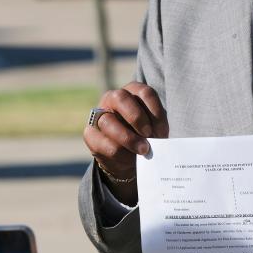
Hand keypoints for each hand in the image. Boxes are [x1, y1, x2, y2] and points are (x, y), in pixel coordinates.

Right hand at [83, 82, 168, 204]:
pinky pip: (101, 142)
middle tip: (148, 135)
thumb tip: (158, 139)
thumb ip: (155, 129)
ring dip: (128, 138)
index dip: (155, 112)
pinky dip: (118, 153)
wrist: (129, 159)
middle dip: (136, 118)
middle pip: (121, 98)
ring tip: (143, 150)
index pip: (145, 93)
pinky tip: (130, 159)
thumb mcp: (154, 130)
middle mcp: (113, 98)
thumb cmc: (145, 137)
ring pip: (108, 121)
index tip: (162, 132)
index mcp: (133, 92)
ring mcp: (99, 115)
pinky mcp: (90, 134)